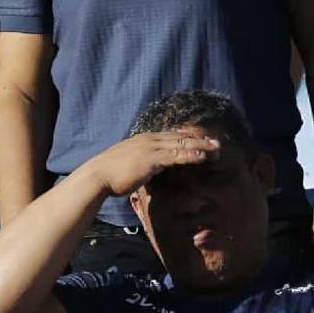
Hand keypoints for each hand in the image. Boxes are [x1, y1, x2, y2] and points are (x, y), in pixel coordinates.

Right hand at [84, 131, 219, 198]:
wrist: (97, 176)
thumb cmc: (109, 175)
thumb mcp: (126, 165)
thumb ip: (139, 164)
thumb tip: (146, 171)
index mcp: (142, 140)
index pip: (169, 136)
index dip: (186, 138)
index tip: (200, 141)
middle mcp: (148, 140)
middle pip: (179, 136)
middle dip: (199, 139)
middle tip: (216, 142)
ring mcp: (149, 148)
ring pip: (181, 143)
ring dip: (200, 145)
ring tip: (216, 149)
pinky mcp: (151, 158)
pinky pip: (176, 155)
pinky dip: (191, 154)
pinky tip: (203, 157)